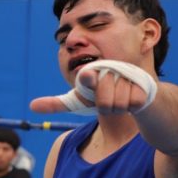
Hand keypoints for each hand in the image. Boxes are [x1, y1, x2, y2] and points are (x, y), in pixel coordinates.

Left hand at [31, 59, 155, 114]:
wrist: (136, 96)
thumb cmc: (103, 97)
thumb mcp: (79, 101)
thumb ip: (57, 103)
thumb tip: (32, 106)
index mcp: (95, 69)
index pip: (87, 78)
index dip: (88, 80)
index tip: (87, 76)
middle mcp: (111, 68)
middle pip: (103, 103)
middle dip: (104, 107)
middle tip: (109, 99)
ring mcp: (129, 75)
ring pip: (117, 105)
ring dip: (118, 108)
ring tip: (120, 99)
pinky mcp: (145, 84)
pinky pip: (133, 105)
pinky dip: (132, 108)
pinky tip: (133, 100)